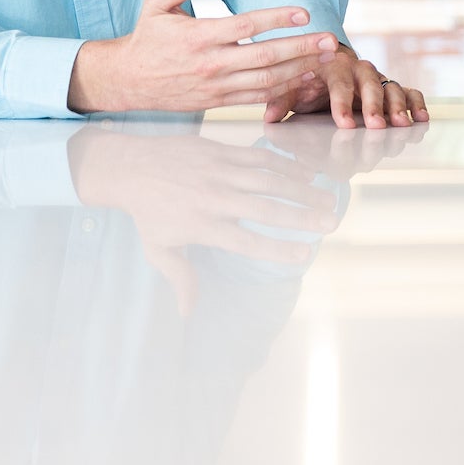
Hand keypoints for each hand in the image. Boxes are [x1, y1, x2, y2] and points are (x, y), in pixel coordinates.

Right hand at [67, 0, 337, 113]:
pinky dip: (283, 91)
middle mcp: (210, 63)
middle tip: (329, 39)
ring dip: (299, 70)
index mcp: (198, 37)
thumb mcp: (154, 7)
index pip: (245, 26)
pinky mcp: (218, 101)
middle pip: (263, 57)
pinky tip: (305, 79)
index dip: (276, 19)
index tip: (304, 12)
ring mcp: (216, 86)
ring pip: (265, 81)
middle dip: (300, 48)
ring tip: (325, 59)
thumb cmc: (147, 40)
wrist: (127, 81)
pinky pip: (256, 98)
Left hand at [67, 121, 341, 311]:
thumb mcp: (158, 249)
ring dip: (301, 189)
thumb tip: (188, 314)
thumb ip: (179, 278)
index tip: (304, 254)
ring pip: (268, 179)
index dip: (276, 248)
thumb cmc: (148, 212)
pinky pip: (260, 156)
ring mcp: (220, 171)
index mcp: (201, 225)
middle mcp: (214, 198)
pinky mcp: (222, 151)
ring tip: (328, 200)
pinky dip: (286, 164)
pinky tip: (308, 173)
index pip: (244, 240)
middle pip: (265, 208)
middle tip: (331, 223)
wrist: (132, 165)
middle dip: (301, 216)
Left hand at [272, 43, 427, 129]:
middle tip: (378, 126)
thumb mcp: (292, 86)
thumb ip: (281, 99)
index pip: (339, 84)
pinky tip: (422, 118)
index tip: (344, 124)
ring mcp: (377, 77)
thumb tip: (268, 117)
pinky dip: (417, 102)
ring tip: (403, 125)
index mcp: (333, 65)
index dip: (342, 105)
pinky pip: (408, 90)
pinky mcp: (390, 86)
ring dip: (398, 106)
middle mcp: (359, 68)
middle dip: (375, 106)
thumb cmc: (309, 78)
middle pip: (370, 84)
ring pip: (392, 87)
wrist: (327, 59)